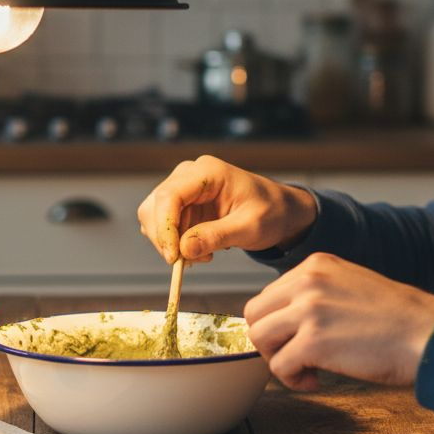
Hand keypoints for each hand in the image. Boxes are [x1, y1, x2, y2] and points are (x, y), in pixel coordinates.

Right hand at [137, 155, 316, 264]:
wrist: (279, 211)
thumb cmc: (271, 212)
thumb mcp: (250, 227)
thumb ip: (217, 236)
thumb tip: (184, 250)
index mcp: (208, 172)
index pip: (169, 196)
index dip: (165, 228)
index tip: (173, 257)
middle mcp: (189, 175)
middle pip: (155, 207)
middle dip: (165, 239)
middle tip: (188, 261)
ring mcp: (183, 188)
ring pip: (154, 218)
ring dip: (170, 243)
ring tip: (203, 255)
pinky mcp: (182, 204)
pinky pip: (164, 226)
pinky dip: (175, 243)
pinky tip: (200, 250)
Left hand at [243, 252, 433, 390]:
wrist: (427, 333)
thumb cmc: (396, 319)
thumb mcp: (350, 285)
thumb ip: (316, 294)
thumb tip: (285, 321)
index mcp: (315, 265)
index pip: (269, 295)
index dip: (278, 324)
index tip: (298, 340)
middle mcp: (307, 281)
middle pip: (255, 314)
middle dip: (269, 341)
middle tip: (294, 357)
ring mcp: (309, 309)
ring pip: (259, 338)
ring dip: (277, 360)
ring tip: (306, 370)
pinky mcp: (314, 342)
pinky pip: (279, 366)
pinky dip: (292, 380)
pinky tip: (317, 380)